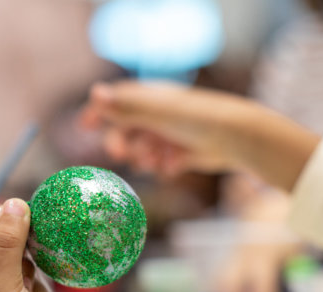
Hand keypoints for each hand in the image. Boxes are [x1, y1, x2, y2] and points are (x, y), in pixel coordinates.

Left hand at [0, 198, 66, 291]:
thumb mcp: (2, 289)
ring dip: (27, 269)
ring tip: (31, 283)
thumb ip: (7, 245)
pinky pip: (26, 285)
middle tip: (38, 234)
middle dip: (14, 244)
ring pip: (12, 265)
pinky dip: (35, 290)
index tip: (20, 209)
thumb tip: (14, 205)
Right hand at [81, 81, 319, 190]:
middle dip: (121, 143)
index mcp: (153, 97)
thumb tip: (94, 94)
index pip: (117, 99)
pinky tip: (174, 166)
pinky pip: (161, 163)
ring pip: (142, 149)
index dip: (99, 111)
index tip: (84, 127)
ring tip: (155, 162)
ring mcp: (170, 134)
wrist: (238, 140)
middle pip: (126, 129)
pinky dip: (163, 166)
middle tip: (120, 155)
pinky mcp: (182, 154)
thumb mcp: (156, 114)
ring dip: (143, 157)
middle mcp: (160, 114)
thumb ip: (124, 107)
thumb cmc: (197, 119)